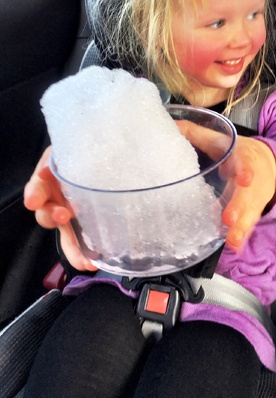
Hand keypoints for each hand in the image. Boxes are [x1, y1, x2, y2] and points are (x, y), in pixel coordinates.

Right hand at [24, 146, 96, 271]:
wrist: (107, 152)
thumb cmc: (89, 148)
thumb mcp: (76, 147)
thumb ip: (64, 158)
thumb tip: (53, 168)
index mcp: (52, 175)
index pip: (38, 184)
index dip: (36, 192)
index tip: (34, 200)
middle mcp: (56, 196)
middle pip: (45, 211)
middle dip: (50, 216)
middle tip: (63, 216)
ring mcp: (70, 211)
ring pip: (63, 232)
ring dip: (71, 245)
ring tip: (84, 257)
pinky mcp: (83, 223)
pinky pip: (79, 241)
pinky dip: (82, 254)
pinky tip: (91, 263)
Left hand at [176, 121, 275, 251]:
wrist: (270, 165)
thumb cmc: (237, 153)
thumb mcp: (221, 140)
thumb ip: (196, 134)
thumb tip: (170, 126)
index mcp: (243, 158)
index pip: (245, 163)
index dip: (245, 170)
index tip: (244, 178)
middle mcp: (251, 181)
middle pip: (247, 195)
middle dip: (240, 207)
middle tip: (229, 218)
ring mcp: (253, 200)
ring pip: (249, 215)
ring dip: (241, 228)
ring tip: (232, 240)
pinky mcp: (251, 213)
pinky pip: (247, 226)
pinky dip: (241, 236)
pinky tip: (234, 245)